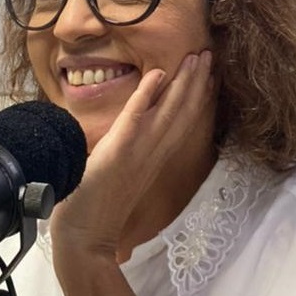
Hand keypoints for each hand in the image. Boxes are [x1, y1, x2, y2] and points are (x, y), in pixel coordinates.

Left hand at [49, 50, 215, 268]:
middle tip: (210, 55)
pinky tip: (157, 73)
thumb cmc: (95, 214)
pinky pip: (136, 117)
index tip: (208, 76)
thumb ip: (125, 163)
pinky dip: (147, 94)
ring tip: (197, 57)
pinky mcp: (118, 151)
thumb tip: (123, 150)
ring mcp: (138, 153)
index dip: (196, 99)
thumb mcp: (116, 180)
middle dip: (198, 82)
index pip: (181, 124)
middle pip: (183, 113)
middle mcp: (152, 155)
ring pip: (169, 111)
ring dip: (184, 82)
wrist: (85, 240)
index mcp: (152, 161)